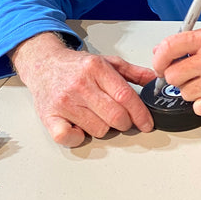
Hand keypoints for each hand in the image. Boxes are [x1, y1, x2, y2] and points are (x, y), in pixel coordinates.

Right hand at [11, 32, 155, 147]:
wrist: (45, 65)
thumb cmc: (78, 66)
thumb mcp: (108, 62)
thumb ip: (133, 72)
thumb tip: (155, 80)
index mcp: (96, 69)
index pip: (125, 96)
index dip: (140, 113)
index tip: (147, 123)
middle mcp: (80, 85)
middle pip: (114, 115)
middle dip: (126, 123)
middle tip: (125, 120)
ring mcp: (64, 102)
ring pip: (97, 128)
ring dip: (104, 128)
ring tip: (99, 116)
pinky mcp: (49, 117)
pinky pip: (68, 138)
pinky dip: (78, 138)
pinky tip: (81, 128)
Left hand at [152, 26, 200, 116]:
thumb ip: (189, 43)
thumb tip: (159, 52)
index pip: (170, 46)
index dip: (158, 59)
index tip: (159, 66)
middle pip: (172, 75)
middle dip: (177, 78)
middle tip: (190, 76)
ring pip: (184, 93)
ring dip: (193, 91)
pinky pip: (197, 107)